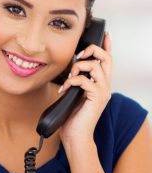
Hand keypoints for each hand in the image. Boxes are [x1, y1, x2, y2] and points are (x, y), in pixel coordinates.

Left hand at [59, 31, 111, 147]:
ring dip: (78, 67)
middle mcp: (105, 87)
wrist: (75, 138)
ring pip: (95, 67)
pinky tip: (64, 89)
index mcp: (101, 85)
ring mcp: (102, 93)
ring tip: (69, 77)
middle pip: (106, 58)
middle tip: (77, 56)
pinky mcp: (96, 98)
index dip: (107, 46)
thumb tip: (70, 70)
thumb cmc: (72, 119)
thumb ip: (77, 83)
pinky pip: (85, 81)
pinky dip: (72, 81)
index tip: (106, 34)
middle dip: (92, 51)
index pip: (108, 61)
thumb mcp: (74, 96)